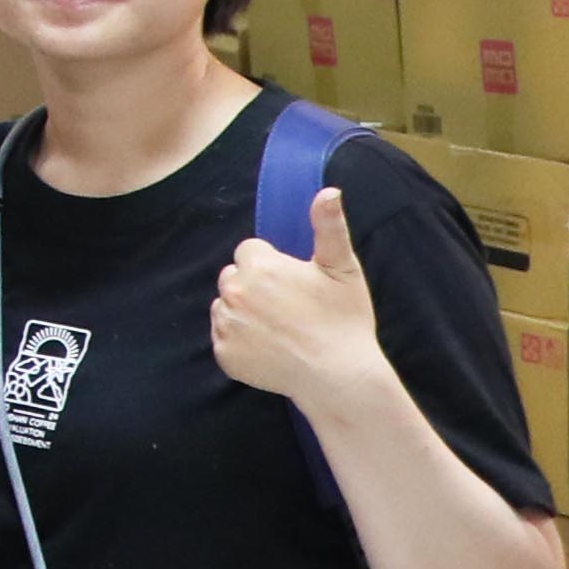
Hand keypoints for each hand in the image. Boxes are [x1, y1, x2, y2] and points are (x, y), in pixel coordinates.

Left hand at [212, 185, 387, 410]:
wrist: (340, 378)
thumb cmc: (345, 321)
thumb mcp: (343, 269)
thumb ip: (329, 227)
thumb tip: (329, 191)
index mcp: (259, 267)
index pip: (250, 252)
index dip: (273, 266)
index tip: (296, 284)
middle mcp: (235, 292)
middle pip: (234, 277)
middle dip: (255, 286)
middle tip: (290, 308)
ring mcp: (227, 324)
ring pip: (226, 306)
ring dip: (245, 312)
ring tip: (281, 329)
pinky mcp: (224, 353)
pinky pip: (224, 336)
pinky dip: (241, 341)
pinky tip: (270, 348)